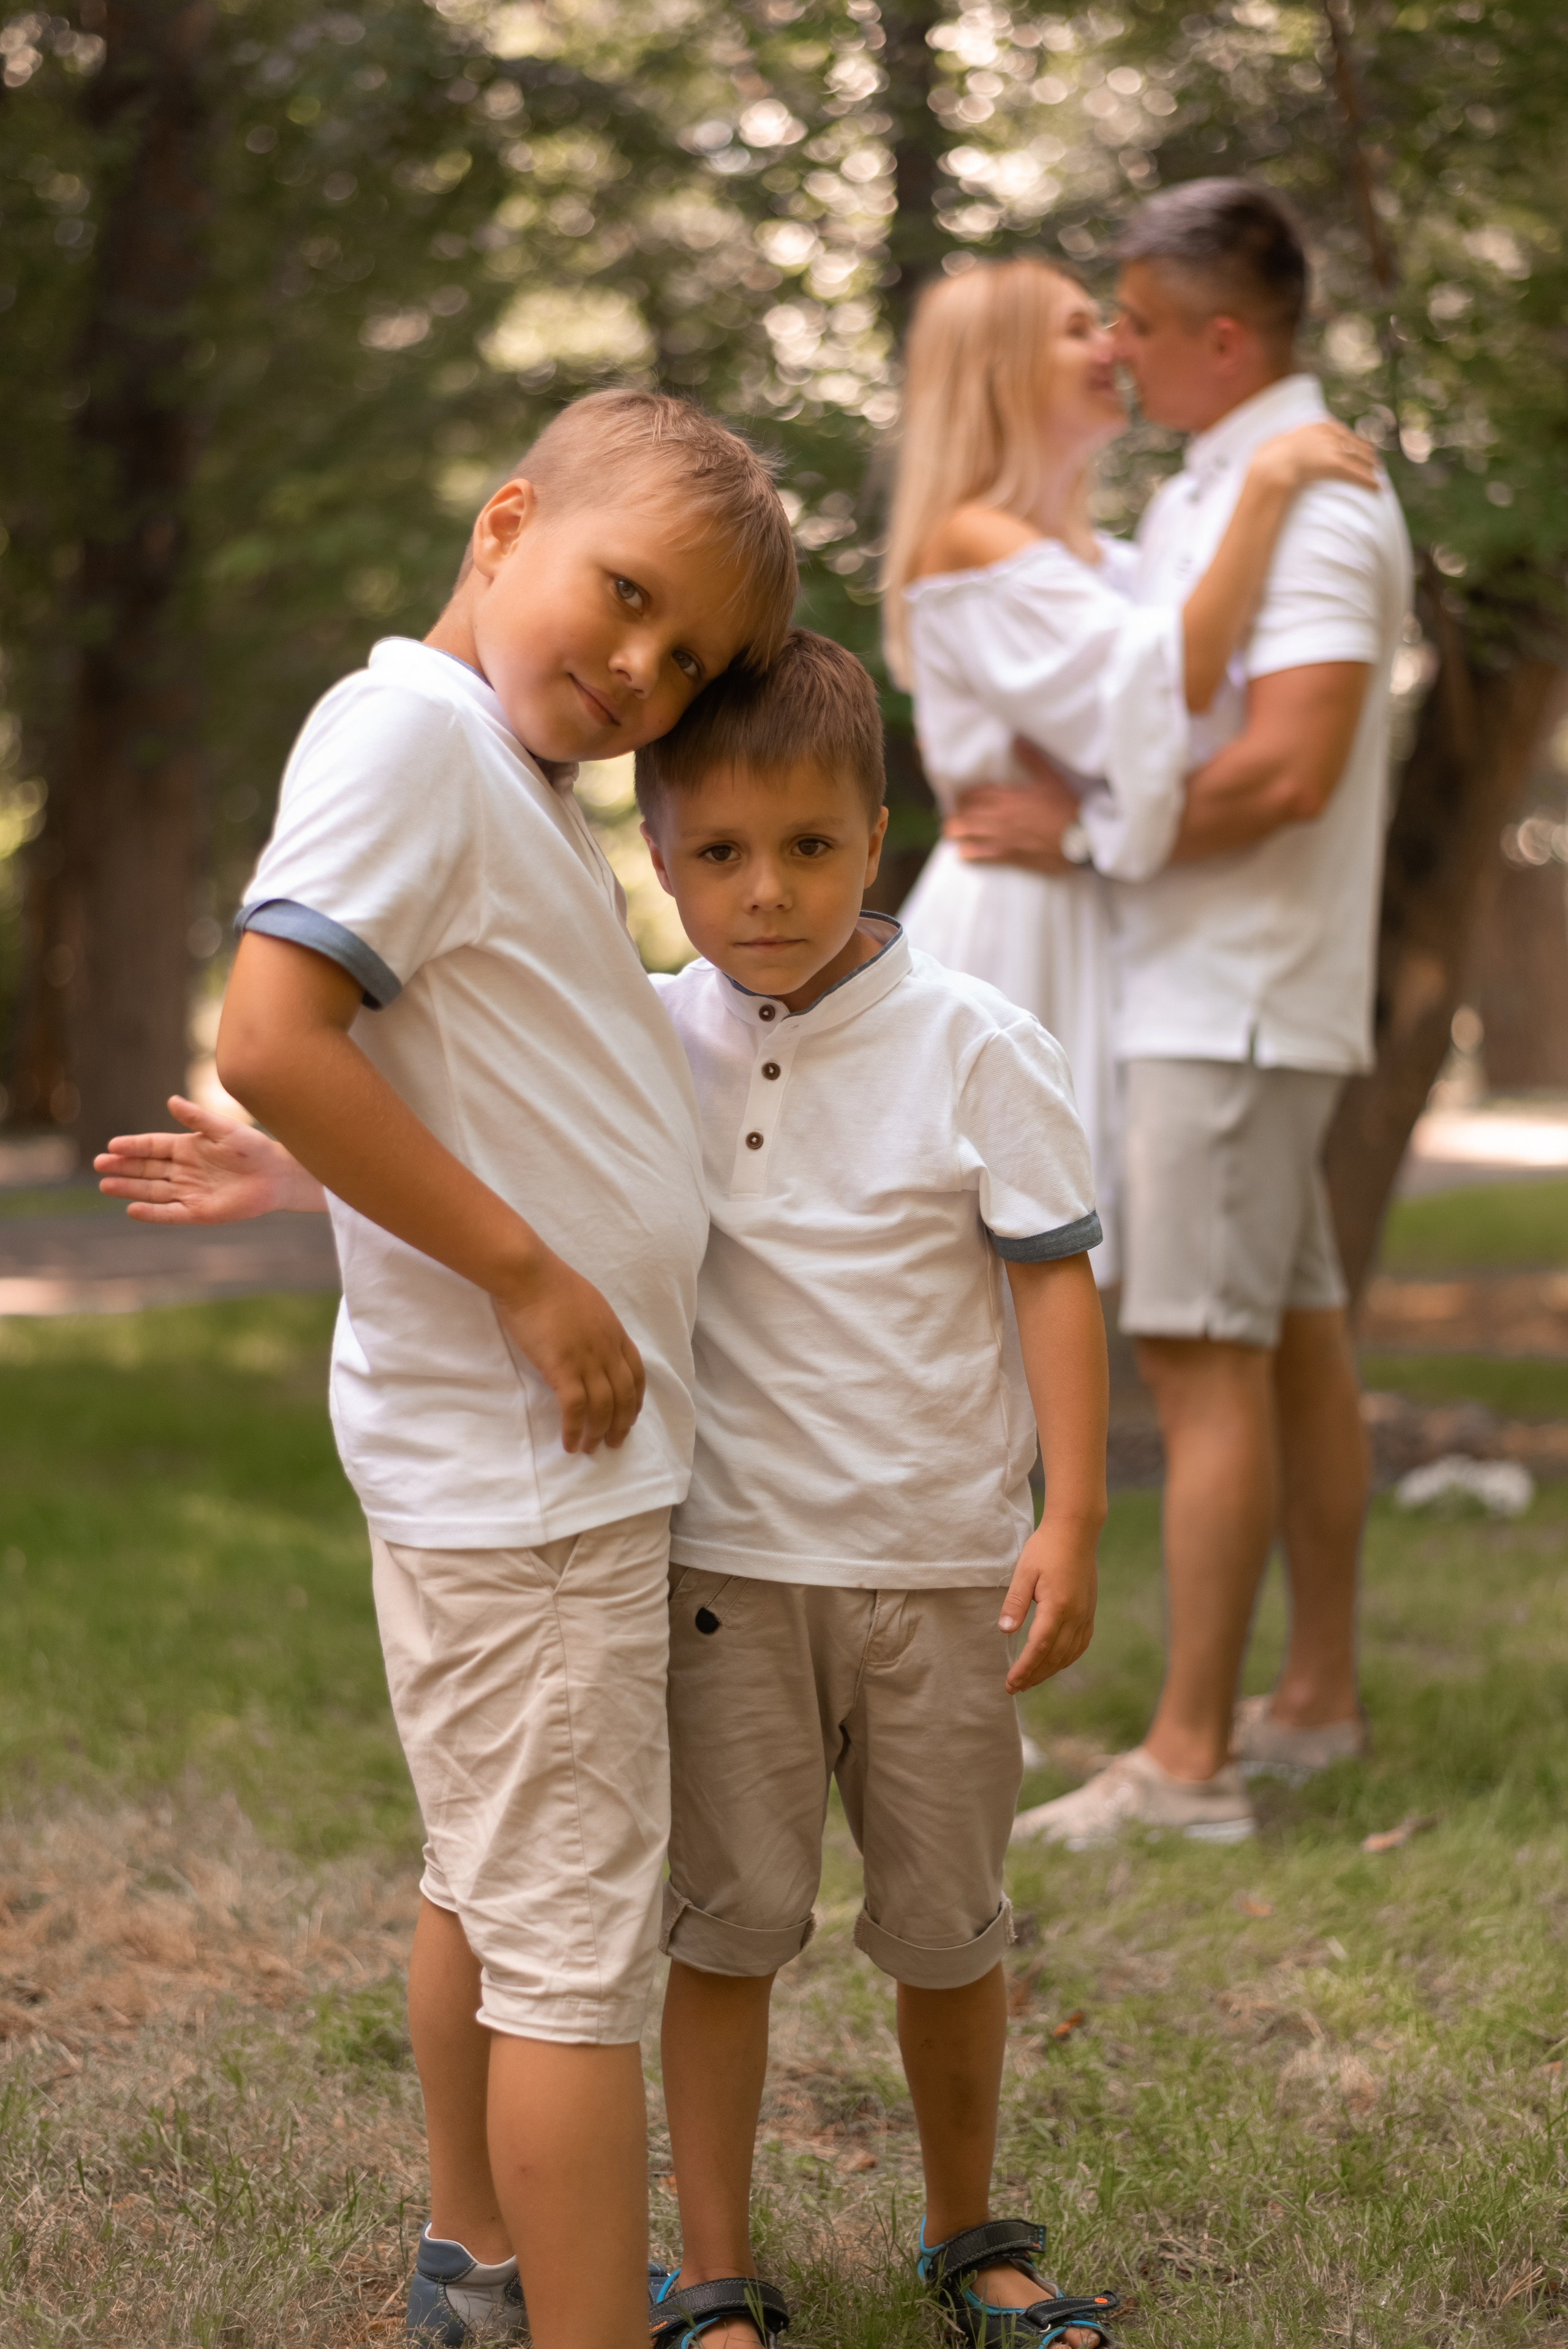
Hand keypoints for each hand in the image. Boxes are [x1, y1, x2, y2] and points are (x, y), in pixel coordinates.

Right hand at [94, 1095, 323, 1222]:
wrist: (277, 1175)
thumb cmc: (254, 1147)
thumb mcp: (224, 1130)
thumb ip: (198, 1118)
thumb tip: (171, 1100)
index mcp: (187, 1147)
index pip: (153, 1146)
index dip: (133, 1146)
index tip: (112, 1146)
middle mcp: (183, 1170)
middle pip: (146, 1168)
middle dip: (123, 1167)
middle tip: (99, 1164)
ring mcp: (189, 1191)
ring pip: (152, 1190)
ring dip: (130, 1188)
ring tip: (106, 1184)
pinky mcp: (198, 1211)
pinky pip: (170, 1213)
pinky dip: (152, 1213)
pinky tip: (132, 1209)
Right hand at [494, 1252, 645, 1455]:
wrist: (529, 1275)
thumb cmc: (550, 1283)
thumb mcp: (588, 1303)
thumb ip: (595, 1325)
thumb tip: (590, 1340)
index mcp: (615, 1332)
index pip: (636, 1373)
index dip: (636, 1399)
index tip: (631, 1415)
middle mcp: (607, 1349)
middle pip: (624, 1396)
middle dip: (622, 1423)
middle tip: (614, 1443)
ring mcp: (587, 1359)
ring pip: (603, 1407)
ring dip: (598, 1432)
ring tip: (589, 1449)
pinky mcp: (563, 1368)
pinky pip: (575, 1408)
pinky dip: (574, 1429)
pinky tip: (569, 1443)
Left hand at [945, 752, 1080, 874]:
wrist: (1079, 839)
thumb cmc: (1066, 808)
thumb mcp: (1050, 779)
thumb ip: (1031, 760)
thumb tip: (1017, 741)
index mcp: (1007, 796)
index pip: (972, 794)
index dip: (963, 797)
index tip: (962, 798)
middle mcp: (998, 817)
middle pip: (962, 814)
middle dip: (956, 814)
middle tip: (957, 815)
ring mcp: (1000, 838)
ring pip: (964, 834)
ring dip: (958, 833)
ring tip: (957, 833)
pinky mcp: (1006, 857)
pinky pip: (977, 856)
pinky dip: (967, 854)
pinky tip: (963, 852)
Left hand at [999, 1517, 1097, 1692]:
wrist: (1076, 1532)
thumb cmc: (1046, 1549)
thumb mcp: (1024, 1572)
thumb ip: (1015, 1603)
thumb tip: (1005, 1630)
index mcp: (1058, 1606)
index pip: (1039, 1648)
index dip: (1024, 1669)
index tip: (1010, 1683)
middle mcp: (1076, 1616)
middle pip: (1054, 1657)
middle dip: (1034, 1676)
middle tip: (1014, 1688)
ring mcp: (1086, 1615)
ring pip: (1068, 1654)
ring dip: (1049, 1671)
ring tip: (1030, 1680)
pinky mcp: (1089, 1612)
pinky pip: (1080, 1644)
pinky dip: (1066, 1659)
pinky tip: (1055, 1663)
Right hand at [1248, 420, 1379, 497]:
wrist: (1272, 464)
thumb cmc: (1272, 458)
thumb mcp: (1283, 443)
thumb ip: (1293, 442)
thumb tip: (1286, 448)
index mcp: (1318, 425)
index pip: (1343, 432)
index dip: (1353, 442)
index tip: (1359, 448)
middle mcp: (1330, 433)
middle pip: (1355, 443)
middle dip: (1367, 454)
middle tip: (1375, 463)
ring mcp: (1334, 447)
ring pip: (1360, 457)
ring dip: (1371, 467)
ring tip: (1379, 475)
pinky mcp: (1336, 464)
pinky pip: (1357, 473)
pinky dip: (1369, 481)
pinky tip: (1378, 488)